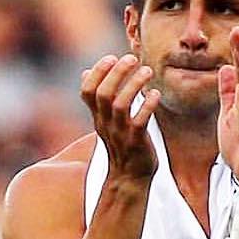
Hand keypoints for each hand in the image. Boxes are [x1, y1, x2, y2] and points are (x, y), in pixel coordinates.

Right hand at [81, 54, 159, 182]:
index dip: (97, 71)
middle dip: (117, 72)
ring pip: (120, 105)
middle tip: (132, 58)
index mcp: (98, 118)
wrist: (129, 180)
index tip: (111, 57)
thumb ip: (97, 98)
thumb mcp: (105, 122)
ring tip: (147, 71)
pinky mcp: (136, 143)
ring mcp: (121, 134)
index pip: (87, 91)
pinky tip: (155, 94)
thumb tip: (84, 72)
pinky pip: (139, 121)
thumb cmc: (121, 146)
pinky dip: (147, 105)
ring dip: (134, 84)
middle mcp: (106, 124)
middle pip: (103, 93)